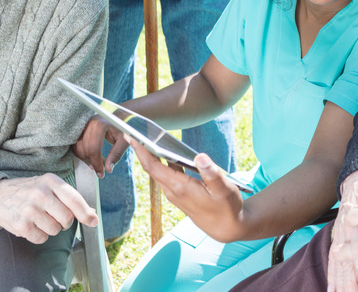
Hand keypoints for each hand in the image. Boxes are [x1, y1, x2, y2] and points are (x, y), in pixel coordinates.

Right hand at [0, 174, 97, 243]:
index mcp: (50, 181)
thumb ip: (69, 197)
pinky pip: (42, 238)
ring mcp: (29, 210)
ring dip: (51, 228)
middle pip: (67, 218)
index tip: (93, 221)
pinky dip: (39, 235)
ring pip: (55, 230)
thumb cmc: (28, 191)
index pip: (74, 199)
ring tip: (40, 218)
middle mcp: (40, 194)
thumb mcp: (48, 185)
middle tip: (54, 216)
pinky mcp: (21, 225)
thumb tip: (92, 216)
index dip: (86, 213)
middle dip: (64, 222)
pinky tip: (31, 225)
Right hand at [73, 115, 128, 176]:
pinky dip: (81, 154)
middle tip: (100, 171)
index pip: (94, 148)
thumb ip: (116, 154)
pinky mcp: (79, 129)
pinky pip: (75, 145)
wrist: (118, 117)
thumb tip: (108, 169)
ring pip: (77, 148)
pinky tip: (90, 160)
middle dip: (92, 162)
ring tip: (95, 166)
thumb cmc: (122, 129)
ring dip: (85, 159)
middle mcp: (88, 123)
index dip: (97, 163)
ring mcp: (82, 125)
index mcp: (100, 124)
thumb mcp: (124, 140)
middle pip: (85, 149)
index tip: (101, 174)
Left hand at [124, 134, 244, 241]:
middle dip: (141, 149)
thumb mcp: (225, 190)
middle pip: (151, 167)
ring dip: (151, 155)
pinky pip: (166, 175)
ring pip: (158, 171)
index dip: (141, 150)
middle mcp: (173, 191)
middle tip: (133, 129)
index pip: (153, 166)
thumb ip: (212, 173)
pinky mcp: (180, 193)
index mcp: (180, 188)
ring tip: (146, 136)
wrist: (227, 229)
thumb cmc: (227, 208)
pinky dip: (162, 162)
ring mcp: (175, 193)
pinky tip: (166, 152)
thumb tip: (200, 156)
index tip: (130, 135)